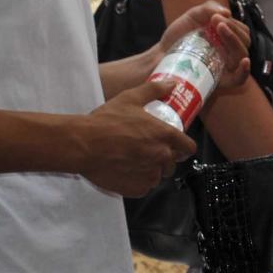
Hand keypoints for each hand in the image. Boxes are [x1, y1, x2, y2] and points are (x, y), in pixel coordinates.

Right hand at [80, 79, 198, 197]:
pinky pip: (144, 187)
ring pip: (157, 176)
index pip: (188, 147)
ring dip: (150, 170)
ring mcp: (150, 175)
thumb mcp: (130, 98)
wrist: (83, 144)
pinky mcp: (137, 189)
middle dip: (164, 159)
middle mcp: (161, 157)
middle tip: (147, 151)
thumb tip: (172, 84)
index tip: (178, 146)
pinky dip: (138, 182)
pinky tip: (126, 172)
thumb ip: (154, 90)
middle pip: (172, 163)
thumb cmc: (106, 121)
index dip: (184, 147)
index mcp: (164, 136)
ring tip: (133, 161)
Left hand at [159, 1, 252, 89]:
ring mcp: (226, 66)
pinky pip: (239, 79)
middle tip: (216, 22)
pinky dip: (244, 71)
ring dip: (235, 40)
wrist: (162, 53)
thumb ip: (208, 8)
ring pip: (243, 55)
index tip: (215, 16)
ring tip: (219, 29)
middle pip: (245, 41)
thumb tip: (227, 12)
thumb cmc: (179, 36)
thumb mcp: (193, 16)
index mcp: (227, 37)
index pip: (242, 31)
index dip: (233, 23)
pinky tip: (244, 62)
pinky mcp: (220, 81)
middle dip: (233, 29)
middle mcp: (230, 52)